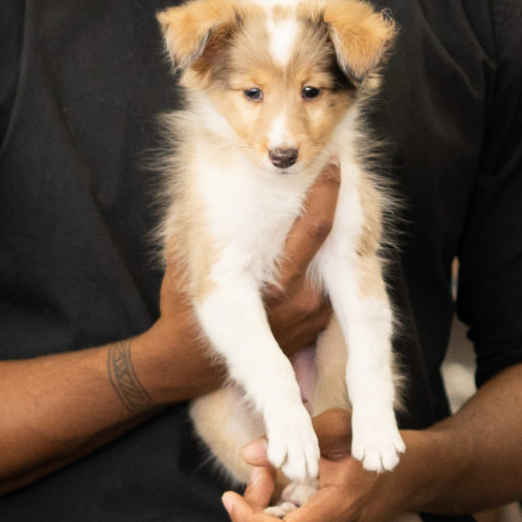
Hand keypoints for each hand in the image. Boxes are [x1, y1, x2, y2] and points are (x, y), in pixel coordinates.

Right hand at [129, 173, 338, 404]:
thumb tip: (206, 167)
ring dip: (335, 227)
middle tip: (338, 161)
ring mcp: (315, 314)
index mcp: (275, 283)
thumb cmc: (182, 305)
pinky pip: (329, 279)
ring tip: (330, 188)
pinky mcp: (319, 321)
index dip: (327, 190)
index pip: (316, 229)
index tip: (331, 157)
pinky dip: (327, 255)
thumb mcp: (184, 258)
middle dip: (338, 199)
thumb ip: (199, 218)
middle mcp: (304, 299)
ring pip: (336, 260)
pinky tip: (321, 231)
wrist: (188, 364)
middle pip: (336, 240)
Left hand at [225, 407, 431, 521]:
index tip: (231, 494)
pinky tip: (284, 498)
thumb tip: (249, 453)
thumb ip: (298, 436)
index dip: (246, 521)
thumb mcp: (340, 427)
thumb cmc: (374, 448)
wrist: (411, 477)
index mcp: (340, 510)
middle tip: (258, 481)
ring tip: (270, 485)